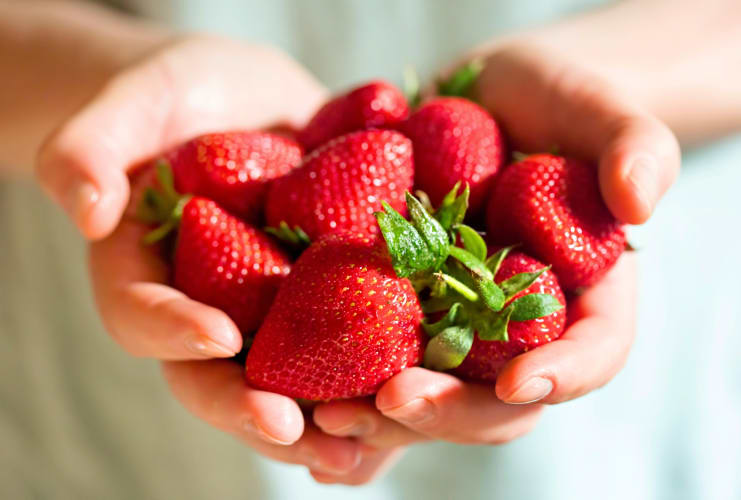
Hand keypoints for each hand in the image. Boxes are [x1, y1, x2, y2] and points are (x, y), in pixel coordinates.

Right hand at [35, 35, 384, 477]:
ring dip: (319, 423)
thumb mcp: (135, 101)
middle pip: (216, 378)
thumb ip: (92, 145)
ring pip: (285, 385)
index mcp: (147, 274)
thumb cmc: (179, 96)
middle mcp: (207, 309)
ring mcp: (267, 314)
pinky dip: (369, 386)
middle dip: (254, 411)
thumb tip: (83, 208)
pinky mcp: (323, 301)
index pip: (143, 315)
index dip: (173, 331)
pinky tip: (405, 407)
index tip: (218, 337)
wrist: (248, 101)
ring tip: (361, 447)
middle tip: (295, 431)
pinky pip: (343, 353)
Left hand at [311, 43, 674, 483]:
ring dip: (381, 419)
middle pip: (496, 398)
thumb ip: (633, 145)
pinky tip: (304, 408)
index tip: (523, 383)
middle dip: (448, 411)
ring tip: (328, 417)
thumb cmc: (552, 103)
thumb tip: (641, 201)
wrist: (482, 101)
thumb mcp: (599, 110)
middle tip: (393, 402)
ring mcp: (453, 327)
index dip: (565, 375)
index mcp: (582, 298)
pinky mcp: (398, 311)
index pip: (592, 352)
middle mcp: (515, 330)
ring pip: (430, 397)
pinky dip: (341, 391)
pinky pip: (374, 365)